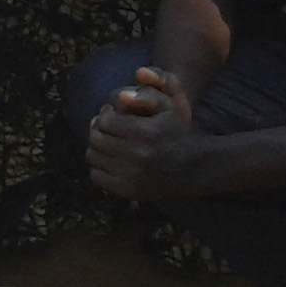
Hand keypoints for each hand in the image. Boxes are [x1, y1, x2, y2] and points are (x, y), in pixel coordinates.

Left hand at [86, 65, 198, 202]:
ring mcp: (133, 176)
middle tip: (104, 130)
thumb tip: (121, 96)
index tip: (110, 115)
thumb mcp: (169, 107)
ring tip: (107, 144)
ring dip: (96, 149)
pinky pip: (97, 177)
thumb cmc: (175, 133)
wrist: (191, 168)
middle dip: (97, 131)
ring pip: (93, 158)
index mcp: (146, 132)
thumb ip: (147, 95)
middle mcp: (139, 155)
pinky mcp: (129, 191)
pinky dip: (98, 168)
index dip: (104, 115)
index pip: (105, 121)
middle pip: (96, 139)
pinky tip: (110, 162)